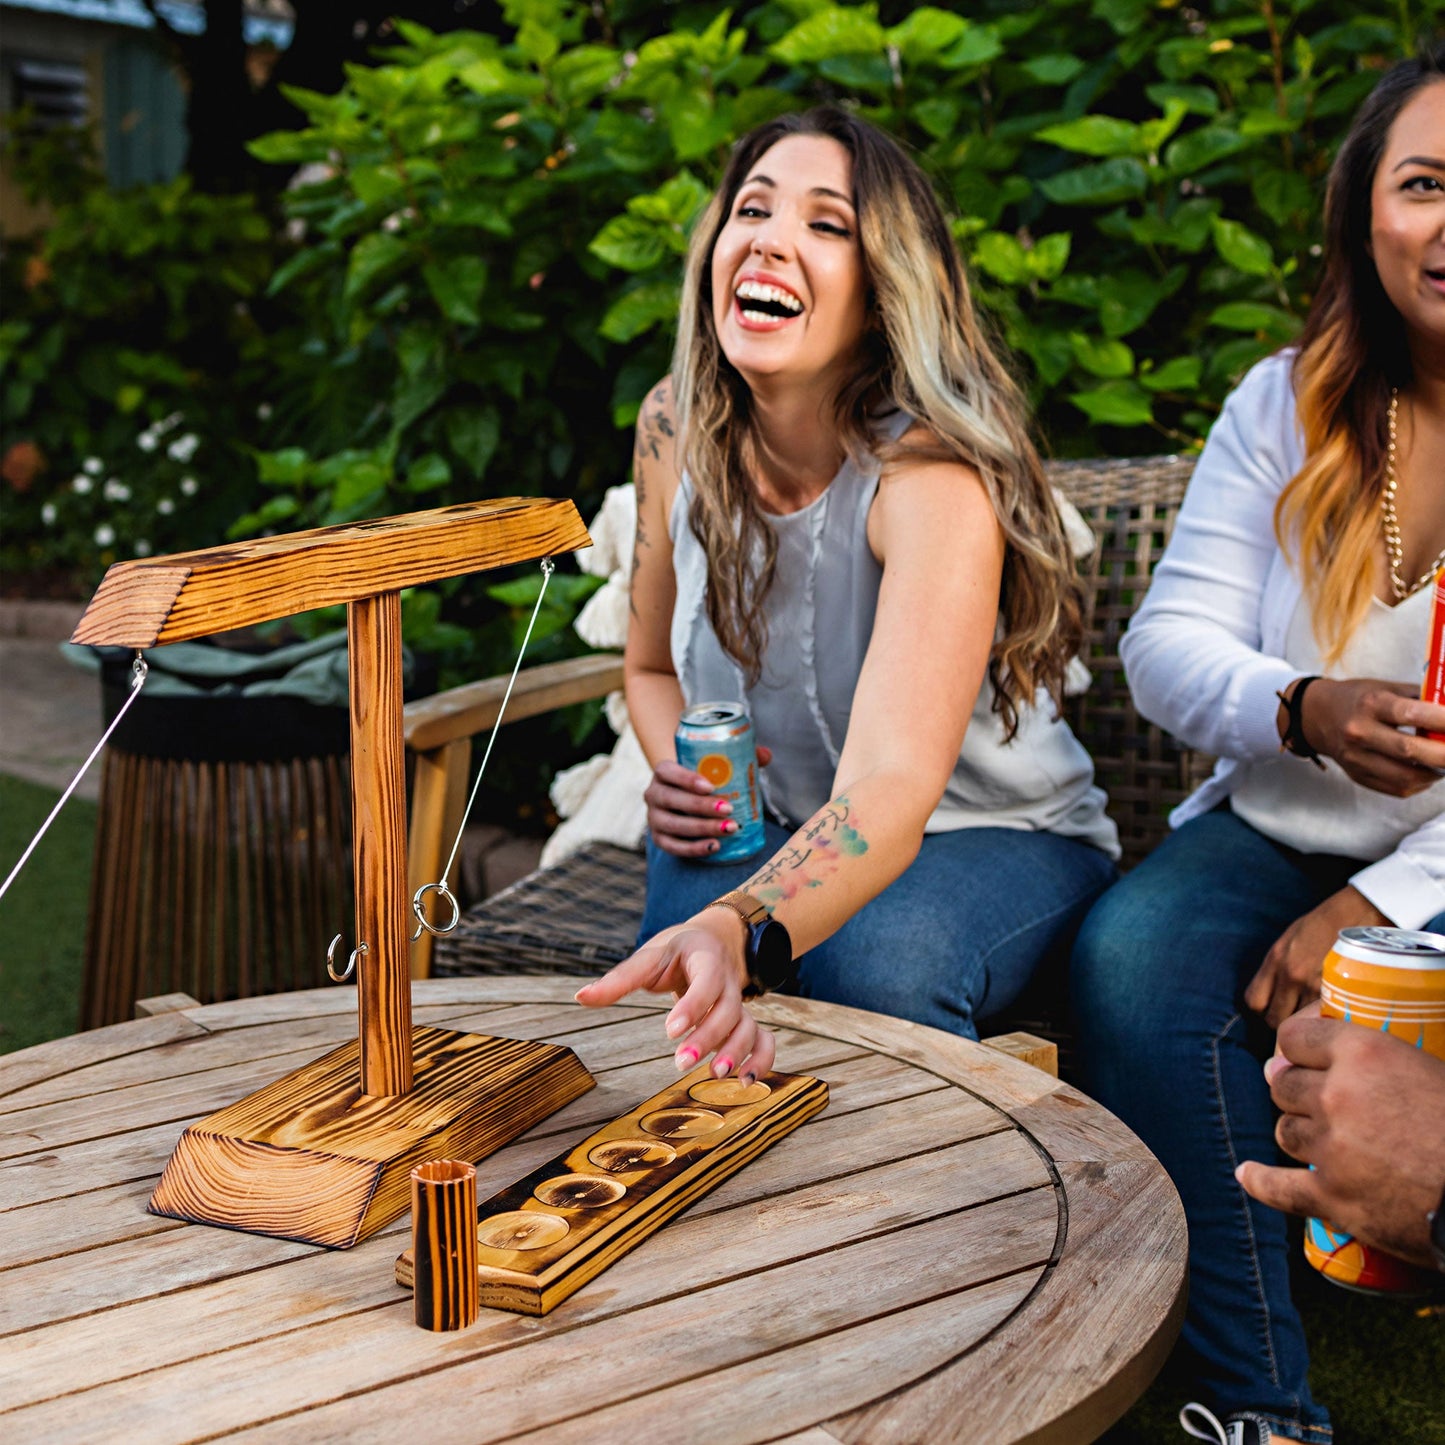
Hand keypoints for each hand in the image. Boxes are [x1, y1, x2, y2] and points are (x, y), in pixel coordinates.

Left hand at [574, 910, 776, 1082]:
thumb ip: (618, 980)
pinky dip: (761, 1059)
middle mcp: (728, 982)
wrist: (708, 942)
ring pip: (748, 1026)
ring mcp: (740, 1003)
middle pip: (728, 1009)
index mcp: (704, 958)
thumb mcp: (648, 957)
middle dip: (707, 1038)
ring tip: (715, 1076)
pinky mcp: (745, 1021)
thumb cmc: (673, 953)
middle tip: (681, 1063)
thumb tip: (581, 996)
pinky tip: (746, 1082)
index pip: (706, 980)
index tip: (671, 1030)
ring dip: (735, 1052)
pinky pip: (763, 1039)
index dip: (693, 1005)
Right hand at [644, 746, 771, 857]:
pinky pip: (672, 847)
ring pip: (673, 824)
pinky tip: (715, 846)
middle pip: (671, 799)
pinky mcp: (658, 839)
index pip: (668, 771)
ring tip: (729, 828)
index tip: (711, 786)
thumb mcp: (716, 767)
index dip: (686, 779)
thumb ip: (739, 757)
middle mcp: (653, 793)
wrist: (684, 800)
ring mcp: (654, 818)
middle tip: (729, 809)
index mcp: (663, 771)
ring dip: (701, 828)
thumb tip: (766, 755)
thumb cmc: (703, 780)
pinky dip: (693, 849)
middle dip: (700, 806)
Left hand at [1236, 1004, 1444, 1268]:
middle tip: (1318, 1102)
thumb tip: (1343, 1053)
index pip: (1293, 1037)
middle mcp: (1336, 1094)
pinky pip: (1277, 1187)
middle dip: (1297, 1092)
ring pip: (1284, 1131)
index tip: (1303, 1058)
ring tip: (1326, 1141)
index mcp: (1364, 1053)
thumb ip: (1385, 1057)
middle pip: (1283, 1085)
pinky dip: (1261, 1182)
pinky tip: (1247, 1174)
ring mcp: (1329, 1147)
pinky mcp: (1331, 1196)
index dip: (1297, 1048)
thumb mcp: (1434, 1069)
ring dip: (1300, 1134)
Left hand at [1244, 887, 1386, 1028]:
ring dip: (1309, 1025)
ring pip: (1302, 1024)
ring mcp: (1316, 986)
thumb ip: (1278, 967)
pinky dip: (1330, 1021)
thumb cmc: (1324, 925)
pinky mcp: (1341, 992)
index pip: (1254, 1001)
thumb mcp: (1289, 940)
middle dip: (1284, 1023)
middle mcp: (1291, 975)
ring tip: (1318, 1018)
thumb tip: (1273, 993)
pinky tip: (1335, 1016)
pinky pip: (1327, 1019)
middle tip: (1297, 1019)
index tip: (1273, 1008)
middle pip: (1275, 1019)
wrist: (1358, 914)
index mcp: (1276, 960)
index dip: (1262, 1009)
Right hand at [1299, 678, 1444, 795]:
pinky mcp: (1357, 775)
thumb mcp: (1388, 688)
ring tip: (1444, 763)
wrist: (1317, 716)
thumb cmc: (1359, 699)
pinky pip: (1397, 788)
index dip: (1444, 721)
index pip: (1413, 714)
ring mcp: (1356, 758)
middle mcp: (1360, 732)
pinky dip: (1420, 783)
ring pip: (1406, 777)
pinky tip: (1427, 771)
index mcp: (1370, 704)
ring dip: (1436, 773)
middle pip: (1411, 751)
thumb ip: (1423, 698)